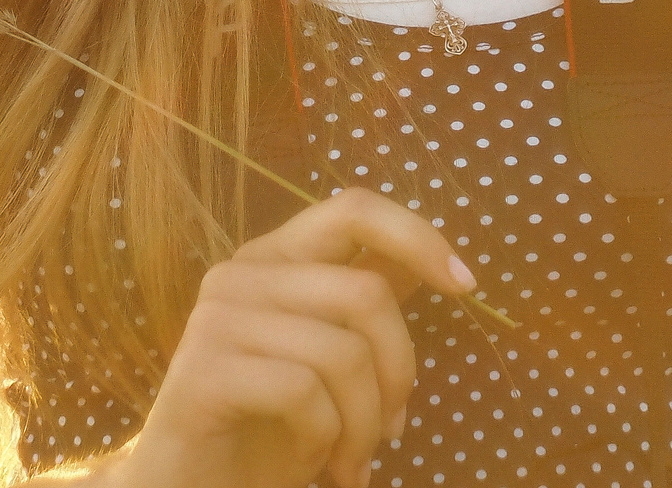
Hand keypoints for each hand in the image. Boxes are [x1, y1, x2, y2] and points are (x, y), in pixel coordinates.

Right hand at [115, 187, 475, 487]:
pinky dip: (324, 441)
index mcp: (274, 259)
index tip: (468, 286)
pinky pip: (304, 392)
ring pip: (343, 353)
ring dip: (365, 426)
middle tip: (392, 433)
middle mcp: (241, 273)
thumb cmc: (265, 428)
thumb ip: (360, 307)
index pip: (354, 208)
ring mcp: (217, 317)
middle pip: (367, 294)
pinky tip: (309, 462)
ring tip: (351, 462)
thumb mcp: (326, 361)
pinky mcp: (203, 369)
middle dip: (400, 375)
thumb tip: (427, 264)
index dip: (419, 237)